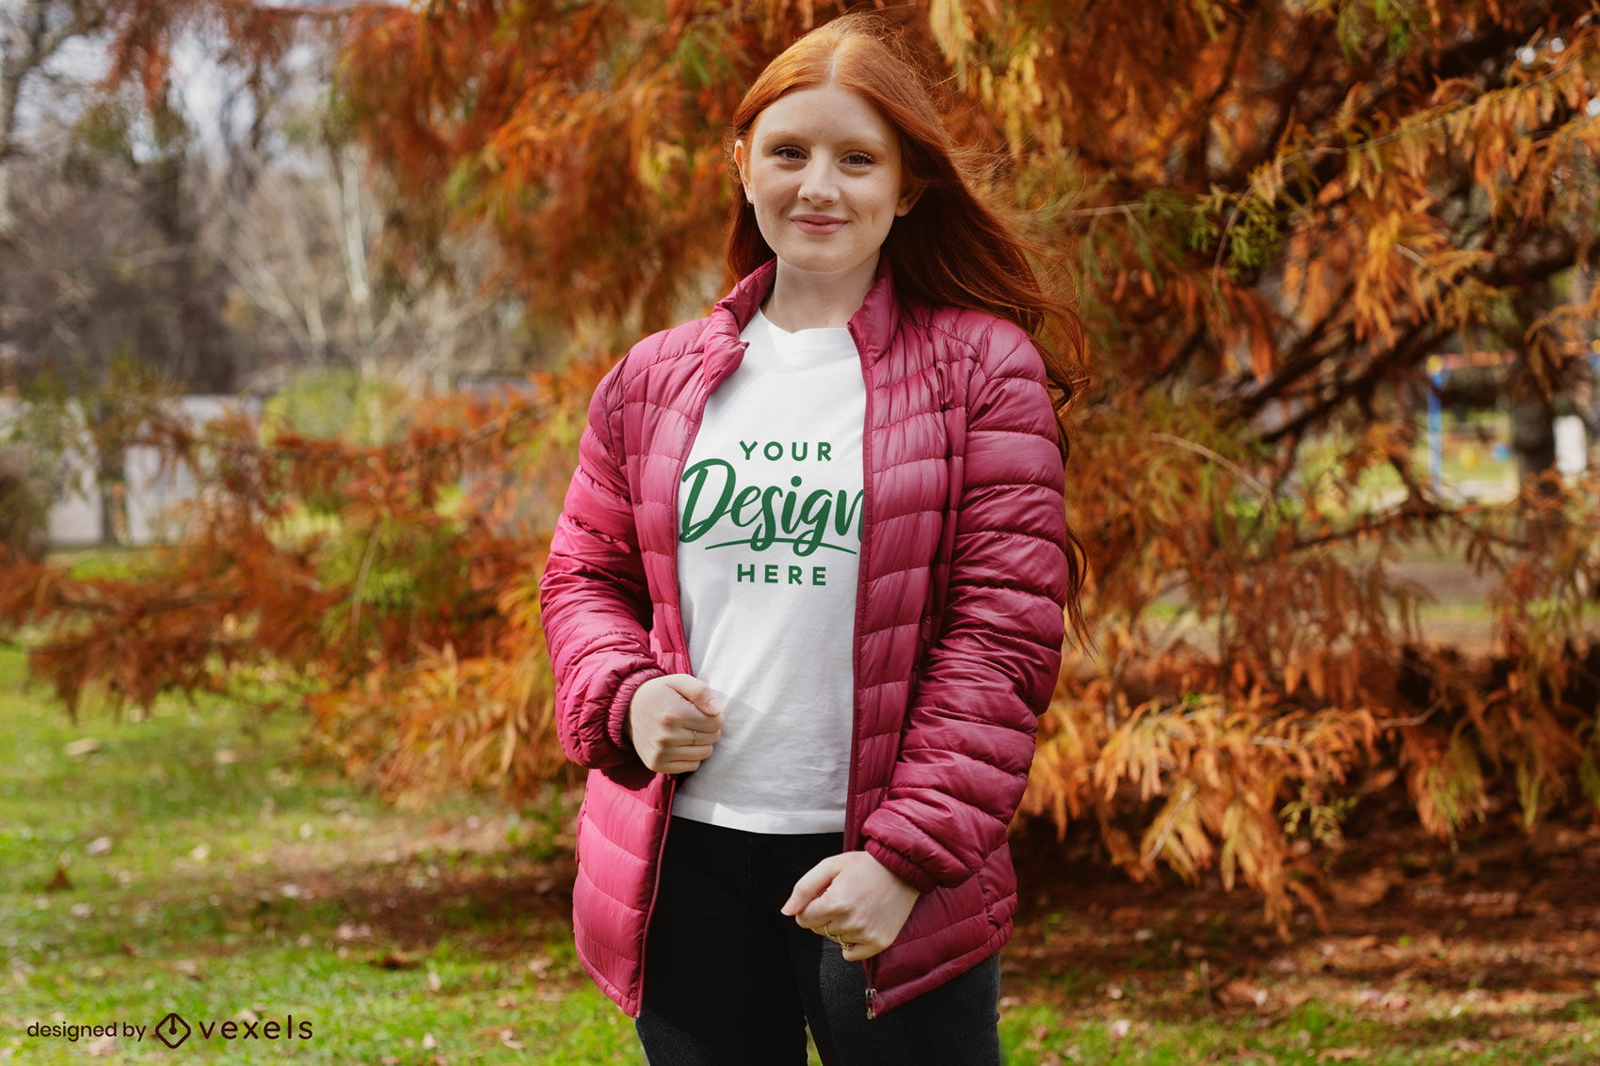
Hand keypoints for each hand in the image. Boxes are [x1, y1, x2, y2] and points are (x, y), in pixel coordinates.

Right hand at [626, 674, 721, 773]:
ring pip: (704, 754)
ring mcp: (661, 753)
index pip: (715, 723)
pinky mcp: (657, 764)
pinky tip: (682, 744)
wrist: (627, 710)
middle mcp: (666, 736)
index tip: (704, 711)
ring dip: (703, 743)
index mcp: (674, 713)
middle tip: (696, 720)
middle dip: (710, 729)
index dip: (715, 716)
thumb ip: (701, 691)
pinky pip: (692, 766)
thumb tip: (717, 711)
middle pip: (711, 739)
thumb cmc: (659, 694)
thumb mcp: (678, 681)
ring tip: (690, 731)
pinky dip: (692, 755)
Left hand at [781, 851, 920, 961]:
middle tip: (843, 897)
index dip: (809, 906)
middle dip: (824, 915)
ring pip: (835, 940)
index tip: (824, 895)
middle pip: (818, 930)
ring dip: (840, 926)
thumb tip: (787, 911)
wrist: (902, 869)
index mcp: (835, 903)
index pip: (803, 919)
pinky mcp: (879, 943)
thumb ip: (804, 888)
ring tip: (856, 906)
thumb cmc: (865, 865)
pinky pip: (851, 955)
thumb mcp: (830, 866)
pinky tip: (861, 922)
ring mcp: (866, 935)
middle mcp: (850, 922)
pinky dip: (852, 942)